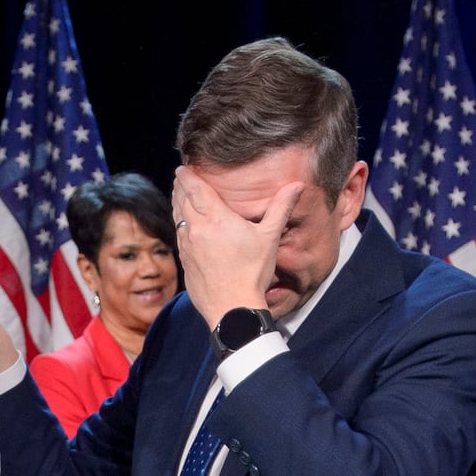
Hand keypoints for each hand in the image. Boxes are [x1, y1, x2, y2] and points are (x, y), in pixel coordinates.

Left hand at [171, 166, 301, 328]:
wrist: (232, 307)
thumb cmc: (252, 272)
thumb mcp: (269, 237)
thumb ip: (281, 208)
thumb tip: (297, 185)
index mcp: (215, 218)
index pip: (195, 188)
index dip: (187, 176)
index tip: (183, 168)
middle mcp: (196, 228)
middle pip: (181, 200)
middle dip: (180, 186)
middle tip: (180, 177)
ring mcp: (186, 246)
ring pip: (177, 217)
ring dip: (177, 203)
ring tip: (179, 195)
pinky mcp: (184, 261)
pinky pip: (178, 235)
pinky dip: (179, 223)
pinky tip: (184, 224)